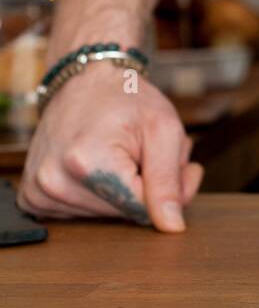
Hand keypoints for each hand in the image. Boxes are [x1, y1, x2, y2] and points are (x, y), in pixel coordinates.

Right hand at [18, 68, 202, 230]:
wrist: (86, 80)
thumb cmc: (128, 99)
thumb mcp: (164, 128)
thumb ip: (170, 180)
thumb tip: (172, 227)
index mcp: (87, 162)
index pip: (143, 210)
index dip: (169, 191)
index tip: (177, 165)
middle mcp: (54, 181)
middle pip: (123, 215)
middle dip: (145, 190)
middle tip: (145, 153)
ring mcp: (39, 191)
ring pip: (105, 217)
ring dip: (122, 192)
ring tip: (121, 155)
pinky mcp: (33, 197)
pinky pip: (81, 215)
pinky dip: (98, 196)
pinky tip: (98, 167)